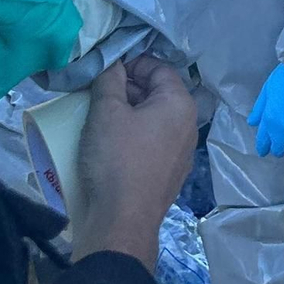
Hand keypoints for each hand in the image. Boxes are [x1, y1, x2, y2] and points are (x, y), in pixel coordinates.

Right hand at [72, 55, 198, 266]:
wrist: (123, 221)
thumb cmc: (117, 158)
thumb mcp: (106, 111)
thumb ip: (110, 79)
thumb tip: (112, 63)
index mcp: (180, 105)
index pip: (159, 68)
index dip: (131, 63)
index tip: (105, 70)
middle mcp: (188, 125)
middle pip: (157, 93)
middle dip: (126, 89)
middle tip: (95, 93)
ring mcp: (181, 153)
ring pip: (153, 120)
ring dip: (127, 113)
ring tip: (97, 117)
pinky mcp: (169, 174)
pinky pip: (151, 143)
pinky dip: (133, 136)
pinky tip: (109, 144)